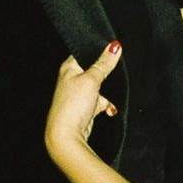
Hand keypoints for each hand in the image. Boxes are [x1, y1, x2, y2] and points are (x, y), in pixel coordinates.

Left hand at [45, 41, 122, 159]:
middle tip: (115, 72)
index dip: (98, 50)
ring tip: (113, 93)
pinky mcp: (85, 108)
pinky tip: (110, 109)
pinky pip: (100, 102)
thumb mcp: (92, 80)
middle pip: (94, 70)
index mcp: (69, 68)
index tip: (113, 49)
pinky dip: (106, 105)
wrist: (67, 136)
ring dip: (107, 91)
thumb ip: (104, 63)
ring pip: (99, 87)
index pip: (85, 52)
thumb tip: (114, 46)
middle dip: (106, 73)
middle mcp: (72, 80)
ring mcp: (78, 94)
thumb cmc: (73, 105)